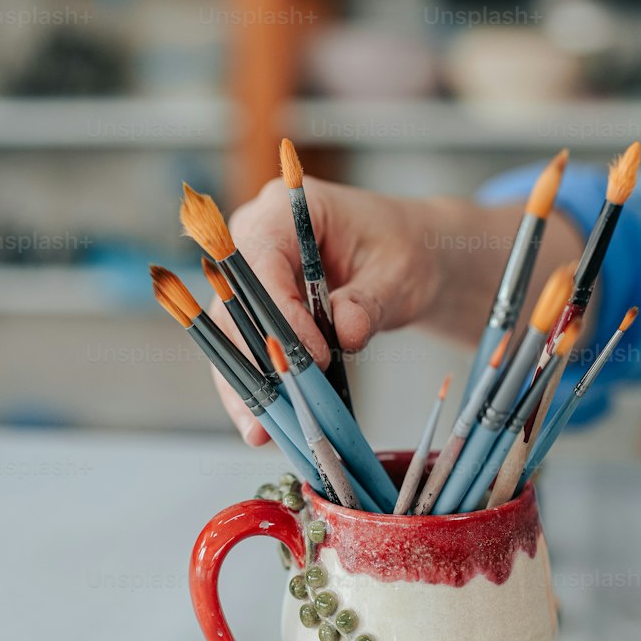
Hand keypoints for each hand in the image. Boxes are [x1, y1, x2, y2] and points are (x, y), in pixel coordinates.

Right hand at [209, 177, 447, 443]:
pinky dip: (257, 386)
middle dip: (250, 360)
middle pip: (234, 302)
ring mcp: (249, 274)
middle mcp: (255, 236)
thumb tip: (345, 332)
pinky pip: (245, 349)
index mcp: (287, 209)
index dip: (278, 312)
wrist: (408, 258)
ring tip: (260, 430)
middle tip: (268, 412)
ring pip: (231, 334)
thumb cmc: (403, 250)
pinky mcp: (255, 308)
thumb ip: (369, 302)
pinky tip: (264, 423)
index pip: (262, 260)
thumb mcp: (398, 273)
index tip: (309, 356)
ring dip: (245, 383)